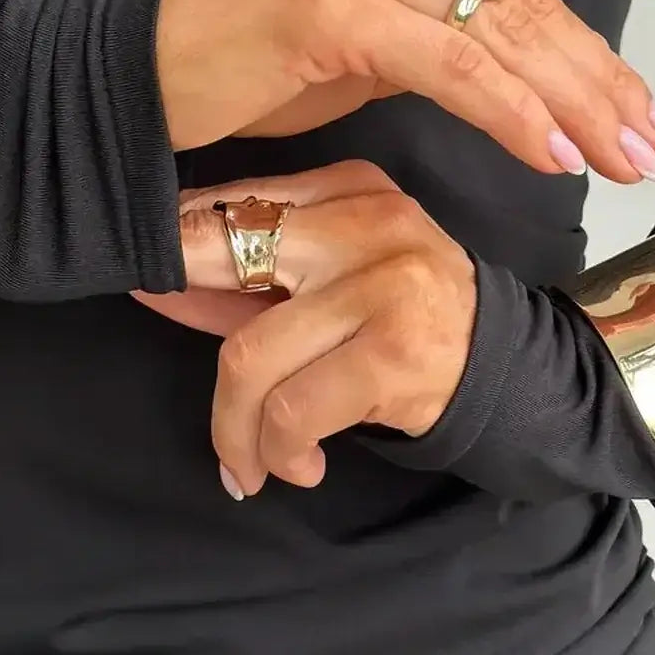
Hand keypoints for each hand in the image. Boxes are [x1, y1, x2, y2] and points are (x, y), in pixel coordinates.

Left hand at [133, 161, 477, 496]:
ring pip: (250, 357)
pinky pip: (293, 410)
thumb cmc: (403, 324)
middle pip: (223, 254)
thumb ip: (248, 280)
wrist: (509, 374)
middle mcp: (367, 221)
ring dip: (236, 429)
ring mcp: (385, 283)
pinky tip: (297, 466)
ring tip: (252, 459)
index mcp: (348, 188)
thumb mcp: (331, 283)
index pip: (233, 203)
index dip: (173, 247)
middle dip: (177, 301)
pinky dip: (278, 450)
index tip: (145, 284)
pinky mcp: (395, 351)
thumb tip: (153, 285)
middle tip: (167, 341)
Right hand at [156, 0, 654, 180]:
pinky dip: (509, 112)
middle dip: (605, 67)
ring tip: (624, 154)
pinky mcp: (332, 2)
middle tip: (654, 130)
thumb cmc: (238, 47)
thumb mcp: (358, 14)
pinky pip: (451, 65)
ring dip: (576, 101)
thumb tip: (520, 58)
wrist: (126, 60)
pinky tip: (551, 152)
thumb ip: (438, 12)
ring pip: (504, 25)